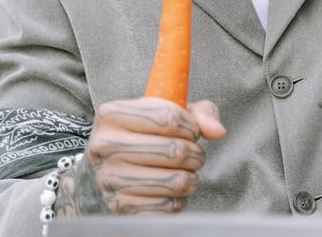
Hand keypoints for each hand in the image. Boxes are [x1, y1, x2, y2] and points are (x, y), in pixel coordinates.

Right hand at [54, 98, 225, 215]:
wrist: (104, 175)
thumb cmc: (143, 137)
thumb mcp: (165, 113)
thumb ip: (199, 114)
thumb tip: (218, 131)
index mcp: (112, 115)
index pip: (170, 117)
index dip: (191, 126)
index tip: (191, 131)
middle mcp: (105, 146)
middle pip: (176, 150)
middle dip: (196, 154)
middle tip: (193, 155)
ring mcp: (110, 179)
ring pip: (178, 180)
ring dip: (191, 177)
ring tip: (184, 172)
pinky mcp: (120, 207)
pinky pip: (169, 205)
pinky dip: (178, 199)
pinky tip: (169, 190)